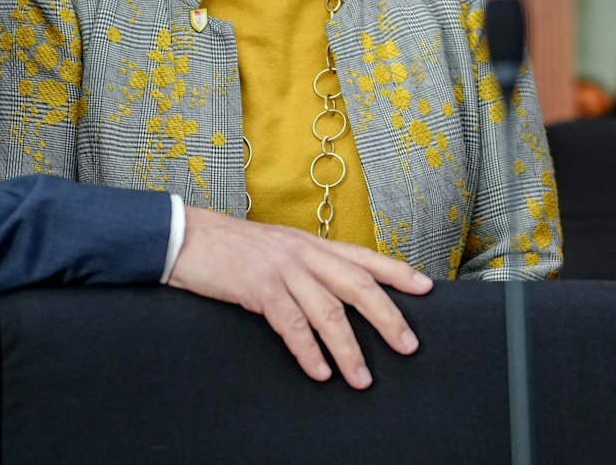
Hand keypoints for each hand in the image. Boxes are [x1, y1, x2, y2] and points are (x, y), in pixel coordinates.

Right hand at [166, 206, 431, 388]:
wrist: (189, 238)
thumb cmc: (235, 249)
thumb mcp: (279, 248)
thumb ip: (309, 265)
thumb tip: (337, 290)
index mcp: (312, 244)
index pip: (365, 258)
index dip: (398, 273)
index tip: (426, 289)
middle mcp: (305, 253)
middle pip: (358, 287)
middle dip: (387, 318)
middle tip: (408, 346)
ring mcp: (283, 270)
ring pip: (329, 312)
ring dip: (349, 349)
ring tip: (362, 378)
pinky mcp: (259, 288)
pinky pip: (291, 325)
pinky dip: (308, 351)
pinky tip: (320, 372)